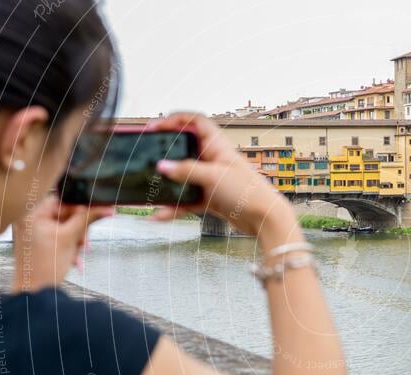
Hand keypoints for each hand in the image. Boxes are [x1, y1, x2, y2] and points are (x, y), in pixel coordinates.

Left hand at [11, 196, 112, 292]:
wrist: (34, 291)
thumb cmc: (44, 267)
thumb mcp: (71, 238)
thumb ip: (88, 219)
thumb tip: (105, 208)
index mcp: (31, 212)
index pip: (63, 200)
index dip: (83, 207)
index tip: (100, 210)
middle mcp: (28, 218)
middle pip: (65, 214)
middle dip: (79, 230)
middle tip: (84, 243)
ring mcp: (32, 230)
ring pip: (64, 227)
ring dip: (76, 240)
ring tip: (78, 253)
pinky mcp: (37, 241)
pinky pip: (58, 236)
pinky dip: (68, 246)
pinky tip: (74, 259)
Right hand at [148, 112, 296, 235]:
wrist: (264, 219)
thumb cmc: (247, 191)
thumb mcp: (213, 176)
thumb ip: (186, 170)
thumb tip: (161, 166)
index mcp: (217, 145)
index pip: (196, 121)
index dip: (176, 119)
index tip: (155, 126)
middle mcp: (213, 160)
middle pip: (184, 149)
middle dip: (165, 152)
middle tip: (145, 154)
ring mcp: (211, 180)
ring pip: (183, 177)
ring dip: (166, 183)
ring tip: (147, 186)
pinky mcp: (210, 198)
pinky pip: (186, 200)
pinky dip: (174, 207)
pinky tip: (159, 215)